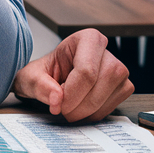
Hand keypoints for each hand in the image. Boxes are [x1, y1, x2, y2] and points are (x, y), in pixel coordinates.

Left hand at [12, 29, 132, 121]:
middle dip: (80, 104)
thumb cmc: (43, 73)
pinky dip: (95, 114)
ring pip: (111, 95)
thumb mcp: (30, 77)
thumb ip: (39, 85)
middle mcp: (106, 50)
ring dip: (87, 111)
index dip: (72, 93)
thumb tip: (57, 99)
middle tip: (62, 110)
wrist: (51, 80)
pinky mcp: (122, 86)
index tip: (57, 104)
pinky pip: (114, 106)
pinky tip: (81, 109)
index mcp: (87, 38)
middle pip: (102, 82)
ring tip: (70, 109)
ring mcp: (118, 69)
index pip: (86, 70)